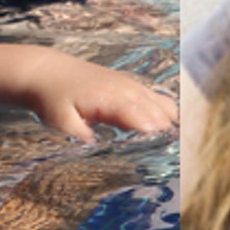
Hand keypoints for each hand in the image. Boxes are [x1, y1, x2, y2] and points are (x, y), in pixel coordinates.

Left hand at [21, 48, 178, 140]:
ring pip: (162, 104)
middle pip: (159, 113)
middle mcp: (126, 90)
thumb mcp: (60, 122)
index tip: (168, 154)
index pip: (142, 118)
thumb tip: (101, 152)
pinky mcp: (129, 84)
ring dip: (172, 123)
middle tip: (179, 159)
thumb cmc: (53, 98)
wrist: (47, 70)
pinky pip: (157, 97)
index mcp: (111, 99)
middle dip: (170, 134)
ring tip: (181, 146)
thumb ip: (81, 137)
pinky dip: (168, 111)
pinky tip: (175, 127)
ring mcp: (130, 85)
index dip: (156, 136)